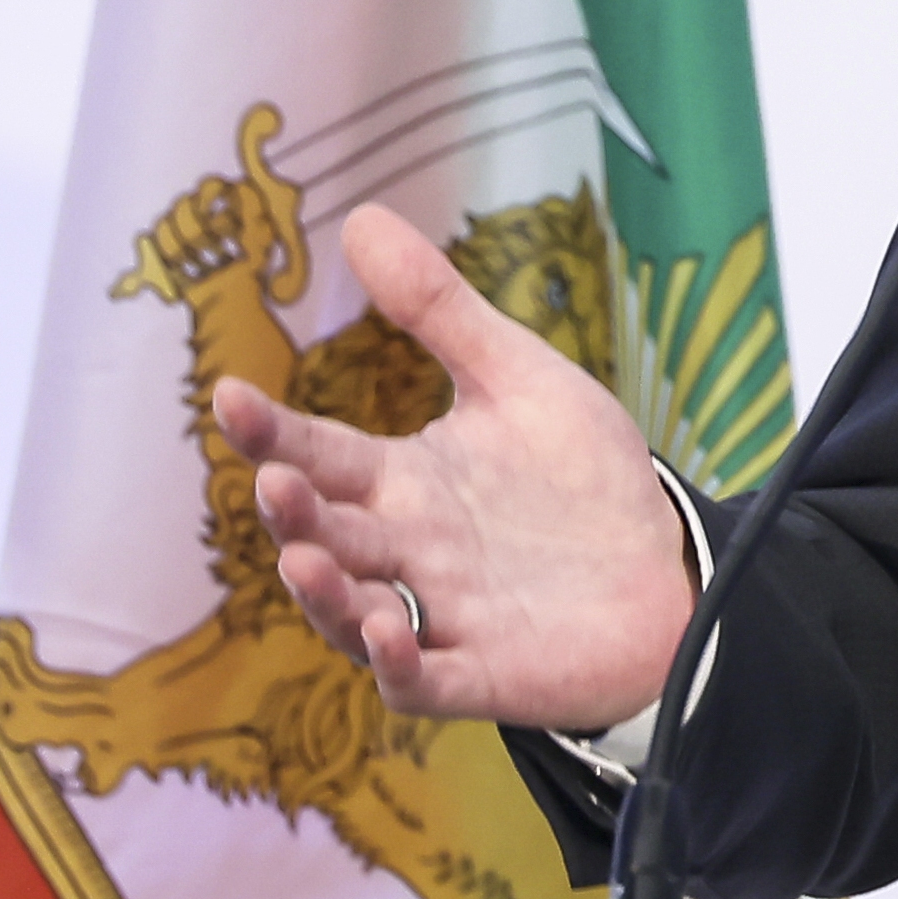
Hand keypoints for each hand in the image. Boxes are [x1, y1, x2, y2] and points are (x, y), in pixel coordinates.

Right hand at [212, 202, 696, 733]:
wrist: (666, 569)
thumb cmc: (580, 482)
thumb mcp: (519, 380)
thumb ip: (440, 311)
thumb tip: (362, 217)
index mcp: (404, 482)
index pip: (322, 453)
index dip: (273, 429)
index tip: (230, 395)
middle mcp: (407, 551)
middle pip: (329, 533)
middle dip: (295, 513)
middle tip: (276, 481)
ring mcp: (439, 615)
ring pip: (353, 612)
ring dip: (325, 593)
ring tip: (302, 558)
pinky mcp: (482, 672)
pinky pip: (422, 681)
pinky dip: (398, 663)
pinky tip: (391, 631)